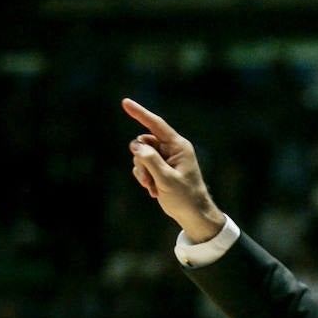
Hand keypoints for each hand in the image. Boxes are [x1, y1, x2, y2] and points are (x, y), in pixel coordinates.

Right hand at [121, 97, 227, 242]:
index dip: (140, 113)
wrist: (193, 214)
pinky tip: (154, 191)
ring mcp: (165, 159)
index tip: (125, 102)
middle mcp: (171, 149)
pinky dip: (144, 178)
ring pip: (140, 156)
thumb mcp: (167, 179)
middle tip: (148, 180)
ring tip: (153, 188)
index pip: (156, 125)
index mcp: (178, 146)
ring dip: (142, 173)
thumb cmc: (185, 197)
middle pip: (144, 143)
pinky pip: (142, 166)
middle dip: (141, 161)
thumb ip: (150, 161)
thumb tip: (135, 145)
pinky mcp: (160, 168)